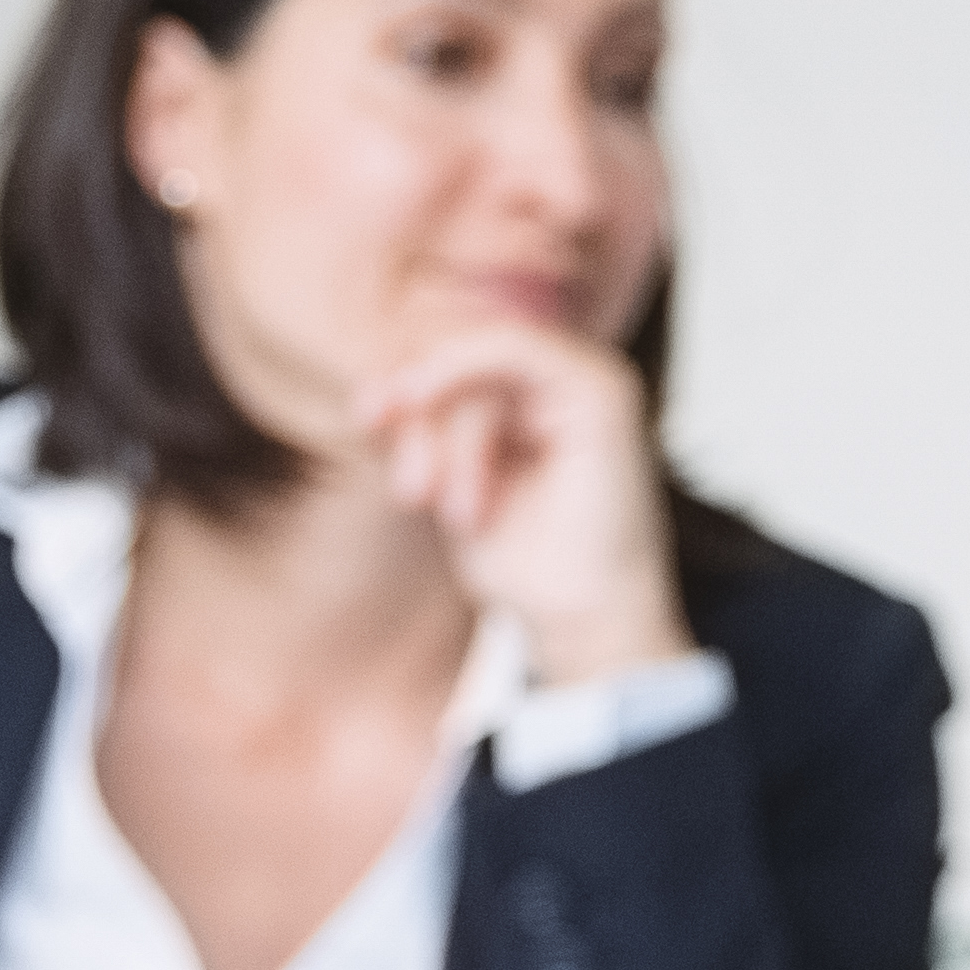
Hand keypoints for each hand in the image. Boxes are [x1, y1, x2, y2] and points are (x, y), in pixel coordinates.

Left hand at [352, 320, 688, 689]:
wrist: (588, 625)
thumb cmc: (529, 568)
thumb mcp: (454, 488)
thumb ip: (425, 436)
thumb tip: (372, 392)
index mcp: (541, 401)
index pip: (461, 359)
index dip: (408, 381)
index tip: (367, 421)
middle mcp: (568, 383)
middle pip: (468, 357)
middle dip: (422, 415)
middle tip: (409, 489)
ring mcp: (590, 379)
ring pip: (482, 357)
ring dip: (446, 431)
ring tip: (438, 504)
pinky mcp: (603, 390)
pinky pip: (513, 345)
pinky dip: (458, 366)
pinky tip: (421, 399)